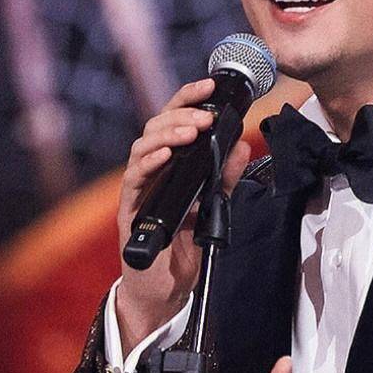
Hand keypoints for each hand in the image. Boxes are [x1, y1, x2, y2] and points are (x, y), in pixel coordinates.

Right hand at [117, 78, 250, 353]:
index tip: (211, 85)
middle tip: (207, 116)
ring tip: (192, 131)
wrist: (166, 288)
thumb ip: (227, 177)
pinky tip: (166, 156)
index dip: (190, 99)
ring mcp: (139, 187)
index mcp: (172, 164)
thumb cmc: (185, 246)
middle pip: (157, 126)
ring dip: (168, 134)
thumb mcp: (215, 206)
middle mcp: (152, 170)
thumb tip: (243, 147)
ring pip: (143, 146)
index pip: (176, 121)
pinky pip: (134, 178)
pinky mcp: (130, 208)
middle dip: (182, 115)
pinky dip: (150, 163)